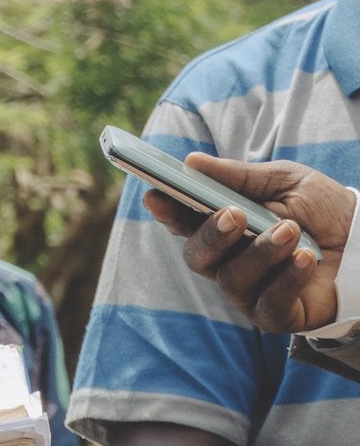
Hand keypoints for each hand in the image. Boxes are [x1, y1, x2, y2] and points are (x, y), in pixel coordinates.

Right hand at [141, 154, 353, 332]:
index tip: (157, 196)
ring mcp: (251, 291)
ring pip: (233, 280)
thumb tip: (190, 162)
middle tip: (234, 214)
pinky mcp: (278, 316)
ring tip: (289, 231)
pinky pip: (268, 305)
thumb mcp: (284, 181)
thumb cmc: (322, 208)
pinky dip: (285, 280)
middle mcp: (229, 261)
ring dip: (260, 253)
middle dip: (211, 236)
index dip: (166, 211)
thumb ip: (238, 176)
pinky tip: (304, 259)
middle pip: (197, 258)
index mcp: (223, 225)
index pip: (183, 222)